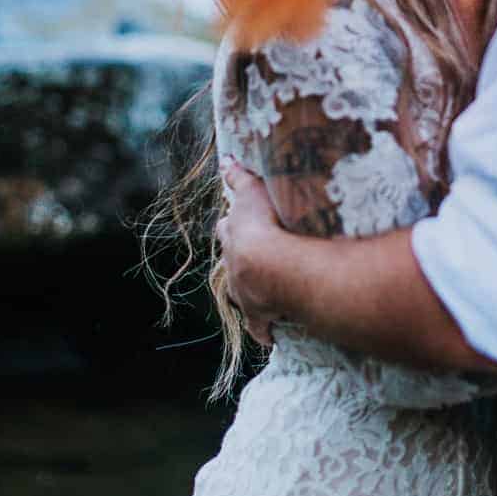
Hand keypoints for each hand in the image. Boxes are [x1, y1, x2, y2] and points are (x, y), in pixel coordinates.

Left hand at [217, 159, 284, 346]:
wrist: (271, 266)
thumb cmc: (266, 224)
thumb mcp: (253, 193)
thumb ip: (240, 177)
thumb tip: (225, 159)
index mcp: (234, 236)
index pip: (227, 229)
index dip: (233, 225)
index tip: (238, 224)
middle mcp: (233, 265)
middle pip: (230, 260)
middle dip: (238, 257)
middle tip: (252, 255)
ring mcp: (244, 292)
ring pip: (241, 293)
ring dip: (251, 292)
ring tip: (264, 292)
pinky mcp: (259, 315)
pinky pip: (260, 327)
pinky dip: (264, 330)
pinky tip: (269, 336)